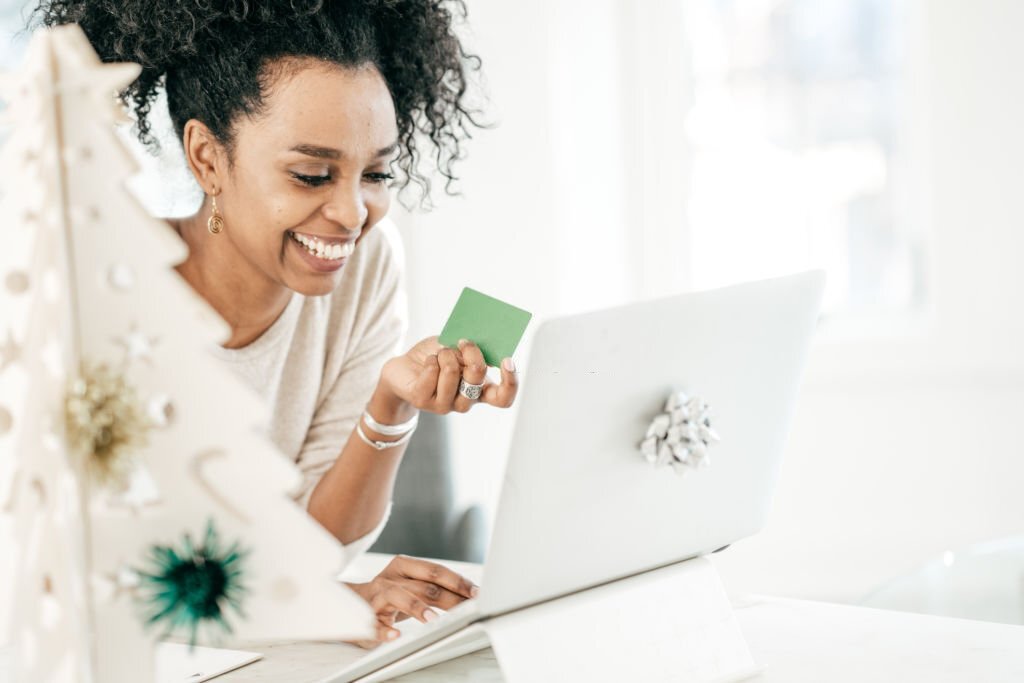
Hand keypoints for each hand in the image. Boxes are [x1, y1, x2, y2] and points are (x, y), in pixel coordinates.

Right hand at [344, 555, 479, 647]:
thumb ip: (433, 588)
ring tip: (432, 620)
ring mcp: (375, 596)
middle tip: (466, 608)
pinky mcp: (364, 617)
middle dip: (447, 597)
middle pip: (422, 585)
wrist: (348, 604)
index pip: (434, 571)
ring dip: (416, 608)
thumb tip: (467, 595)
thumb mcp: (410, 585)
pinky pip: (374, 623)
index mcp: (403, 566)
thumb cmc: (390, 595)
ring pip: (397, 597)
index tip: (475, 592)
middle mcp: (389, 578)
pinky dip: (384, 630)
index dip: (456, 581)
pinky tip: (395, 635)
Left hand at [379, 336, 518, 414]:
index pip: (503, 398)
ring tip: (439, 354)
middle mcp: (465, 401)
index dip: (510, 383)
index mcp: (480, 390)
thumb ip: (469, 347)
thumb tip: (478, 338)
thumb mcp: (456, 347)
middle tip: (464, 342)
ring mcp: (444, 405)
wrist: (404, 369)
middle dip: (472, 354)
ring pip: (452, 374)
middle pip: (477, 380)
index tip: (507, 360)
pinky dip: (430, 360)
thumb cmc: (435, 357)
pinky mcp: (423, 401)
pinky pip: (431, 374)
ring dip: (446, 355)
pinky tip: (427, 362)